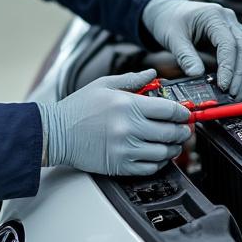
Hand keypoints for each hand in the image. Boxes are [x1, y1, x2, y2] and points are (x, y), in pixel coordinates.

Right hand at [38, 69, 190, 175]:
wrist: (55, 133)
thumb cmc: (78, 108)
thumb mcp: (104, 84)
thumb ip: (132, 80)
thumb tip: (153, 73)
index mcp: (128, 105)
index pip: (169, 110)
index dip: (183, 112)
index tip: (185, 113)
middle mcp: (129, 128)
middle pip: (171, 132)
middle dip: (182, 131)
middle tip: (184, 129)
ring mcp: (125, 149)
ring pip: (164, 152)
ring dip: (174, 148)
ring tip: (173, 143)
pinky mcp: (120, 165)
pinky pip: (150, 168)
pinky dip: (160, 162)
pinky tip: (158, 155)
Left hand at [142, 0, 241, 97]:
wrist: (169, 11)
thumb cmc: (170, 21)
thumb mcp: (172, 38)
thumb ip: (185, 56)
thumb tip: (196, 75)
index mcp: (213, 15)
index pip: (229, 43)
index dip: (229, 66)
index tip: (224, 85)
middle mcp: (228, 18)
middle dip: (240, 73)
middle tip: (233, 93)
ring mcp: (233, 25)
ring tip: (237, 91)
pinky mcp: (233, 35)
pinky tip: (239, 82)